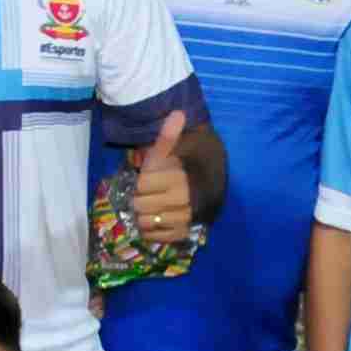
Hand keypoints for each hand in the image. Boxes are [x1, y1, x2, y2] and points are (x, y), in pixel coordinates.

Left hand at [125, 109, 196, 244]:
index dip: (141, 181)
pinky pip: (158, 237)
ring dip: (144, 215)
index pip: (142, 185)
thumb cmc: (189, 160)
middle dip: (140, 198)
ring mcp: (185, 220)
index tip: (147, 178)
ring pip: (147, 223)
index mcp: (180, 179)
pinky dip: (152, 231)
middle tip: (147, 194)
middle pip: (141, 205)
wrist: (210, 179)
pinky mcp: (185, 233)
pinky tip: (155, 220)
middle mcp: (184, 202)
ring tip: (150, 207)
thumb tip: (178, 113)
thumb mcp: (176, 147)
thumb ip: (170, 134)